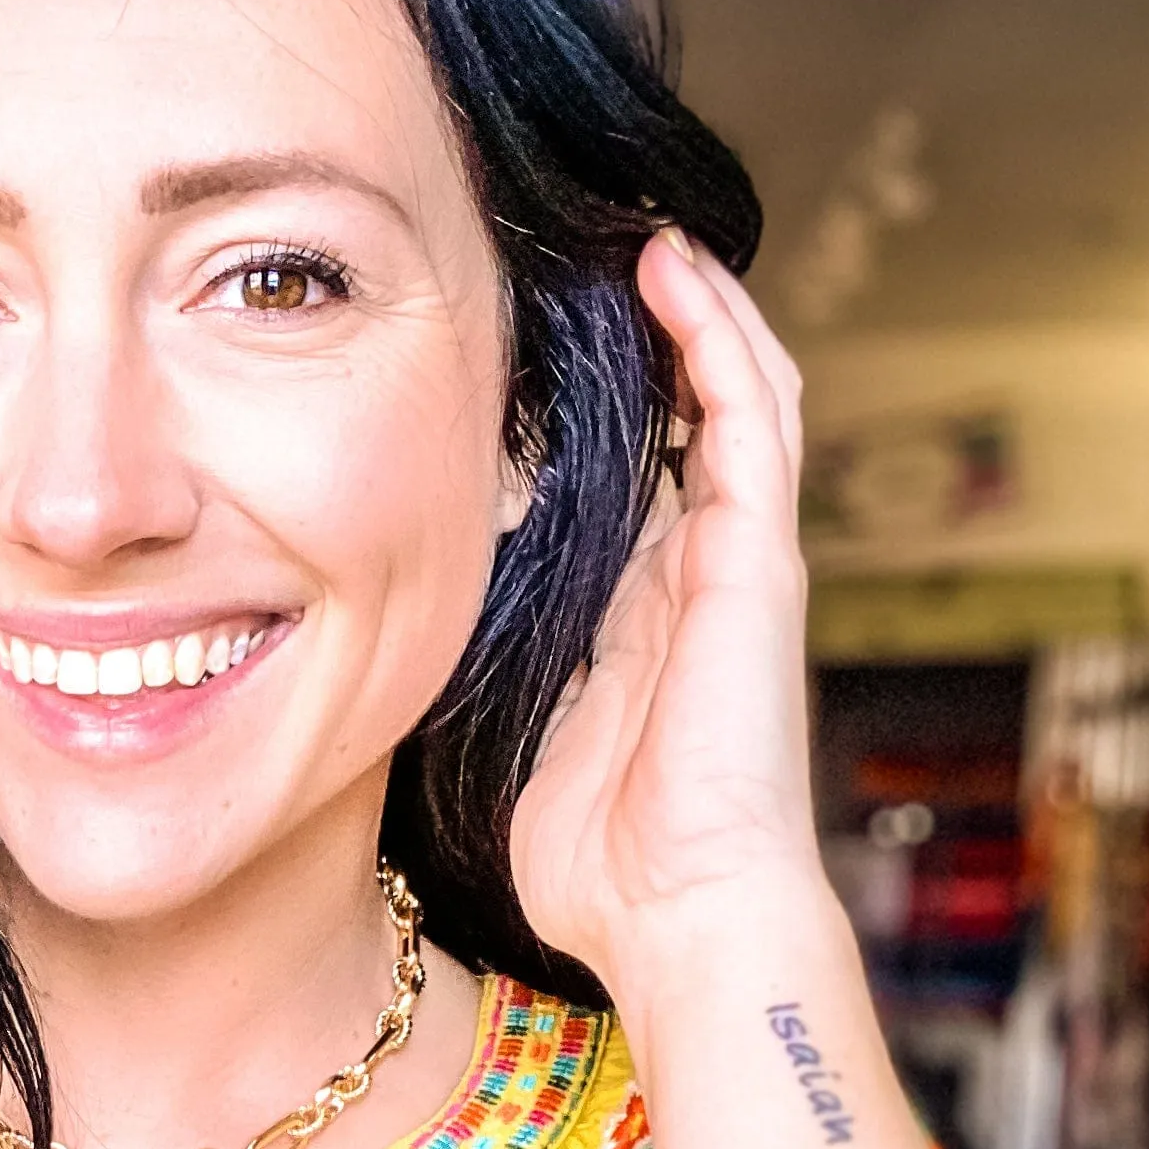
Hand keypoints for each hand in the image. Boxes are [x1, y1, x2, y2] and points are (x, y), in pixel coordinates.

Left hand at [509, 230, 828, 1002]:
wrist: (681, 914)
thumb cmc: (599, 864)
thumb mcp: (513, 742)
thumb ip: (482, 674)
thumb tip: (391, 635)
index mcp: (643, 618)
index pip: (633, 481)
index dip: (597, 413)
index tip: (530, 354)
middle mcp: (698, 576)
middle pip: (690, 420)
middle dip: (651, 340)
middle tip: (590, 261)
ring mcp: (737, 562)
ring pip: (735, 393)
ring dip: (692, 308)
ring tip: (642, 233)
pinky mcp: (757, 557)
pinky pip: (749, 412)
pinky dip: (713, 332)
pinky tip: (670, 269)